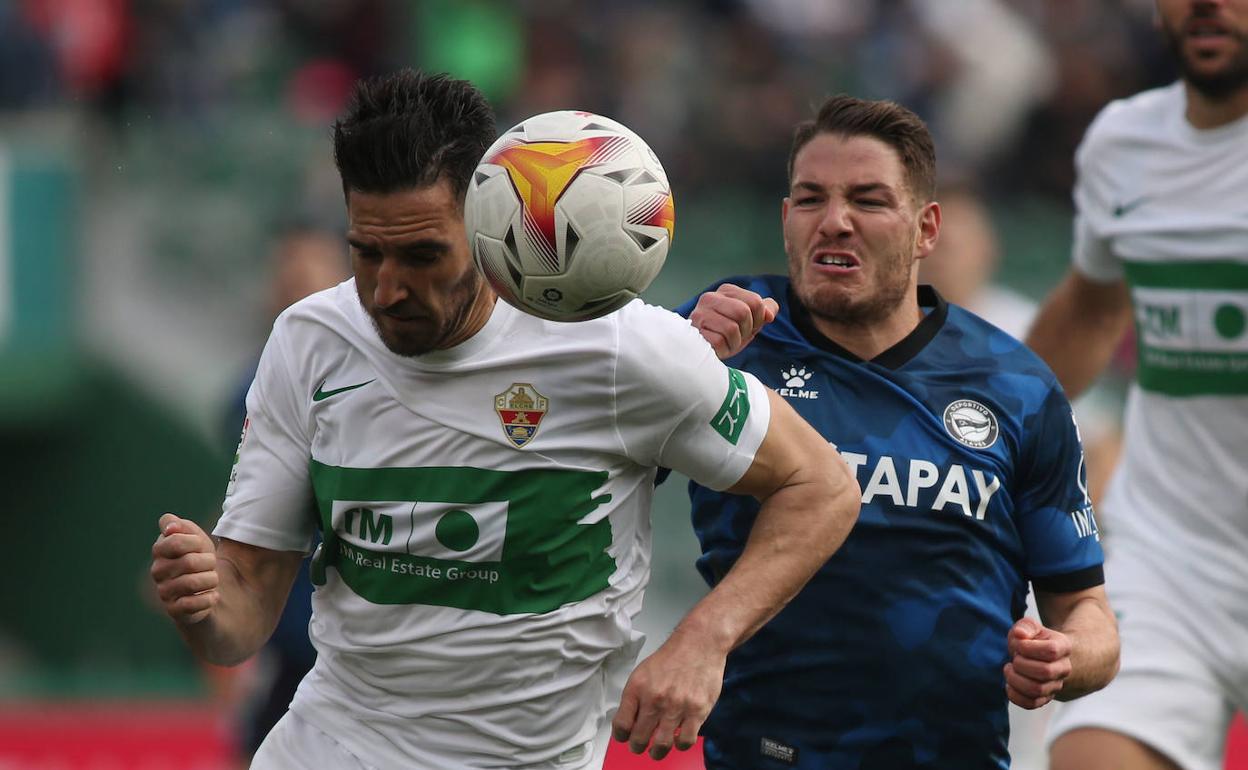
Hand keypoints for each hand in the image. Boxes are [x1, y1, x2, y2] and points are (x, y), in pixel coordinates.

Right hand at [150, 513, 219, 624]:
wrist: (207, 588)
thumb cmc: (200, 558)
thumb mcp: (196, 537)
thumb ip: (182, 526)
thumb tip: (171, 527)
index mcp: (160, 550)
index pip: (174, 541)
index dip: (196, 542)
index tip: (200, 546)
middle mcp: (157, 571)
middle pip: (189, 562)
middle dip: (209, 562)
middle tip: (209, 565)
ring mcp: (164, 591)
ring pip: (192, 583)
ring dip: (211, 580)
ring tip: (211, 580)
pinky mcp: (174, 610)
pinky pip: (192, 604)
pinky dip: (209, 598)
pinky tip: (212, 596)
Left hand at [611, 634, 724, 759]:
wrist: (699, 643)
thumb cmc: (671, 658)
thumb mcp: (643, 672)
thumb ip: (635, 697)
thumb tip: (629, 721)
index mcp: (637, 688)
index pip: (621, 724)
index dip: (621, 736)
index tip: (625, 737)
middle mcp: (654, 699)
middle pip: (639, 738)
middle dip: (638, 747)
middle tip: (640, 746)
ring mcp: (676, 706)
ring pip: (661, 745)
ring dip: (657, 752)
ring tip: (657, 750)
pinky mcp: (697, 711)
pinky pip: (685, 741)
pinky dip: (680, 745)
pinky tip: (678, 738)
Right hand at [690, 284, 777, 359]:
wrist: (704, 350)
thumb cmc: (727, 332)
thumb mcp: (749, 320)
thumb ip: (763, 310)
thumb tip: (769, 314)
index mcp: (726, 291)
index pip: (755, 301)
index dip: (758, 319)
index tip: (749, 326)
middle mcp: (710, 298)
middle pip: (743, 312)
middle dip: (746, 330)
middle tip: (739, 336)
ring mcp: (700, 314)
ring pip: (731, 328)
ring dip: (735, 341)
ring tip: (728, 342)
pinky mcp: (695, 331)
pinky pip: (719, 342)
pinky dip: (724, 349)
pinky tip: (718, 348)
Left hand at [1004, 617, 1072, 708]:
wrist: (1040, 657)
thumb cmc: (1033, 640)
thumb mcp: (1029, 627)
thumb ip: (1025, 626)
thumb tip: (1019, 634)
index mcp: (1063, 647)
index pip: (1051, 650)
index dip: (1030, 648)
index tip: (1019, 645)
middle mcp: (1063, 668)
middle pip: (1045, 672)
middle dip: (1022, 664)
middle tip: (1014, 658)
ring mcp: (1055, 685)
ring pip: (1037, 690)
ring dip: (1016, 680)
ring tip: (1009, 669)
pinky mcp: (1044, 698)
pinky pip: (1031, 704)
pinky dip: (1015, 696)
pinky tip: (1009, 684)